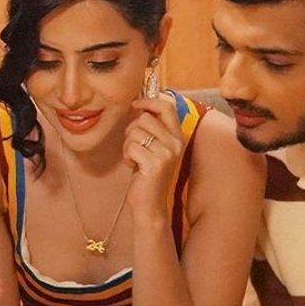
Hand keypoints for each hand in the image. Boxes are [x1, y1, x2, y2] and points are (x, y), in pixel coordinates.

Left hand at [123, 94, 182, 219]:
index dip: (149, 101)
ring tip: (135, 159)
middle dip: (131, 130)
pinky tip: (134, 167)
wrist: (150, 205)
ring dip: (127, 145)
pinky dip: (127, 156)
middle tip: (133, 147)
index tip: (135, 104)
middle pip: (145, 118)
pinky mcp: (155, 163)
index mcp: (177, 136)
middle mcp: (175, 143)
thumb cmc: (147, 174)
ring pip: (135, 132)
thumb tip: (138, 104)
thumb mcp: (154, 147)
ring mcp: (167, 153)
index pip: (167, 107)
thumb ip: (152, 128)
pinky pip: (131, 147)